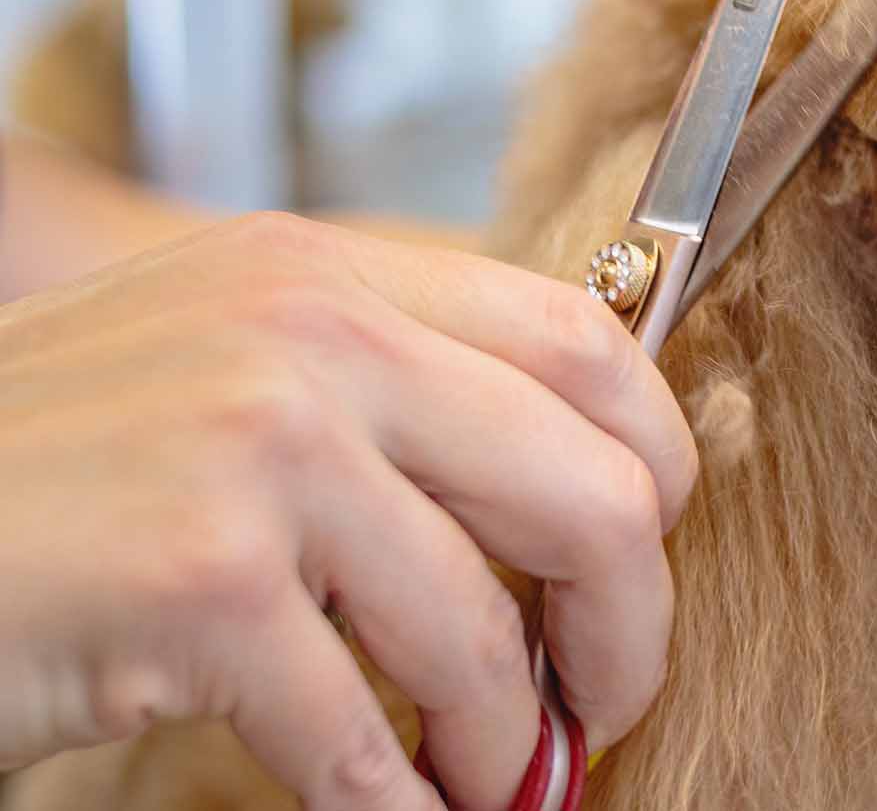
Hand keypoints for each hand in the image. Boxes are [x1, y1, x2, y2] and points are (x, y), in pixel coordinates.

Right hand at [0, 214, 697, 810]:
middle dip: (629, 623)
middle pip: (588, 487)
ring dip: (500, 741)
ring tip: (487, 778)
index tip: (646, 552)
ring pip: (481, 633)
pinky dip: (397, 805)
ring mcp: (259, 449)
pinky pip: (359, 735)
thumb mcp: (244, 360)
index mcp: (339, 272)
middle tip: (608, 695)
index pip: (589, 343)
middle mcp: (314, 335)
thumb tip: (580, 485)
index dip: (656, 466)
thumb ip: (399, 387)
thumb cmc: (67, 458)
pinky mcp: (198, 579)